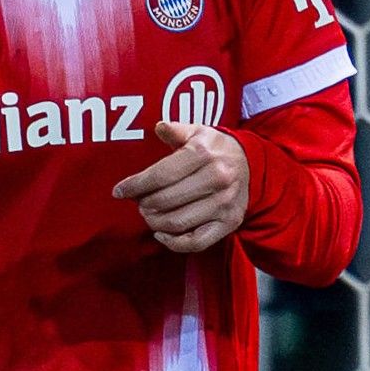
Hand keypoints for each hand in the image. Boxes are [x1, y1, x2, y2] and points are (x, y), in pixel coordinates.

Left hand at [111, 121, 248, 252]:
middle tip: (137, 203)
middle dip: (144, 204)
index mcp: (203, 153)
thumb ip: (175, 130)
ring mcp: (225, 203)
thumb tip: (160, 127)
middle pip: (166, 200)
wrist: (251, 164)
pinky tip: (160, 233)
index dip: (135, 185)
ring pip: (178, 222)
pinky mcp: (230, 223)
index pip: (161, 175)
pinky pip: (197, 242)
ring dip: (154, 222)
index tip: (118, 191)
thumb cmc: (213, 148)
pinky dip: (174, 243)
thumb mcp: (197, 132)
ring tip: (147, 214)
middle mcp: (217, 178)